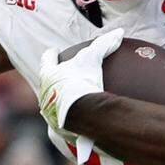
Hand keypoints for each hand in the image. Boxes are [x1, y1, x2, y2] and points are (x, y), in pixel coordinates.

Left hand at [38, 28, 123, 162]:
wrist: (82, 114)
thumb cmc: (82, 82)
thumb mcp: (93, 58)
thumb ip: (104, 44)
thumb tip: (118, 31)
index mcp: (49, 75)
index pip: (47, 60)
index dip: (51, 55)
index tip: (54, 50)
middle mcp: (45, 94)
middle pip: (47, 84)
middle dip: (54, 81)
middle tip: (63, 78)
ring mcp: (51, 114)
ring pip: (54, 106)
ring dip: (61, 104)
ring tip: (72, 104)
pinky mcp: (59, 130)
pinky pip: (66, 127)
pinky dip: (73, 125)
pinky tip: (82, 133)